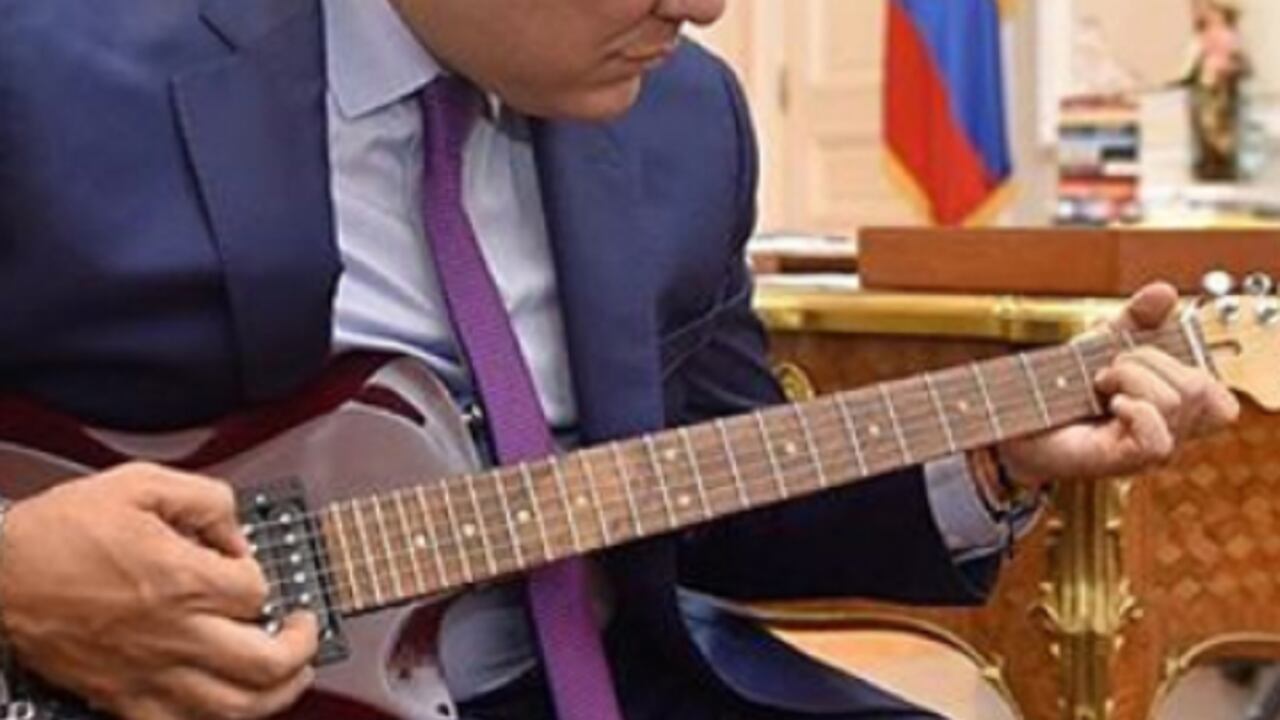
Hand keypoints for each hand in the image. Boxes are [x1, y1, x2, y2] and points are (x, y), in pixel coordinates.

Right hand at [0, 463, 317, 719]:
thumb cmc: (58, 533)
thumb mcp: (137, 484)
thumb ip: (203, 497)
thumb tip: (235, 528)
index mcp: (180, 580)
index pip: (258, 589)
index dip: (261, 572)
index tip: (243, 563)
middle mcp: (173, 634)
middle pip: (266, 662)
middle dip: (301, 647)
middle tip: (304, 629)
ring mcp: (149, 674)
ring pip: (235, 708)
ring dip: (277, 694)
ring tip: (290, 674)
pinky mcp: (123, 698)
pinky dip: (218, 718)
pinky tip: (229, 701)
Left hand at [998, 283, 1239, 486]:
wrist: (1016, 418)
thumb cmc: (1061, 390)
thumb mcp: (1101, 343)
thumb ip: (1136, 318)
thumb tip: (1164, 292)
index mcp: (1173, 408)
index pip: (1217, 392)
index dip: (1187, 363)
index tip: (1133, 355)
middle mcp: (1170, 432)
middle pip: (1199, 388)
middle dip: (1147, 362)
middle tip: (1108, 370)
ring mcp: (1151, 450)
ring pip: (1176, 402)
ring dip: (1131, 379)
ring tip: (1100, 385)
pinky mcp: (1127, 462)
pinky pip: (1157, 440)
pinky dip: (1134, 410)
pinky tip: (1111, 405)